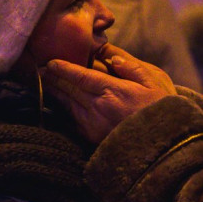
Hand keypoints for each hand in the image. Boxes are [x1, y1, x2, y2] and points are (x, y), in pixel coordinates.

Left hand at [44, 44, 176, 143]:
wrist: (165, 146)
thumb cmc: (162, 110)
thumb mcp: (154, 83)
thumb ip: (132, 67)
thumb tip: (111, 56)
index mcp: (114, 91)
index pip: (82, 76)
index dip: (64, 69)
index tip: (50, 62)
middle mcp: (99, 108)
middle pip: (68, 90)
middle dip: (52, 78)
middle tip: (37, 69)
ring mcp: (93, 125)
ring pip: (66, 105)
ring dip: (53, 93)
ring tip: (43, 82)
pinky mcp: (92, 137)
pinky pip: (70, 121)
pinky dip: (61, 110)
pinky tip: (55, 104)